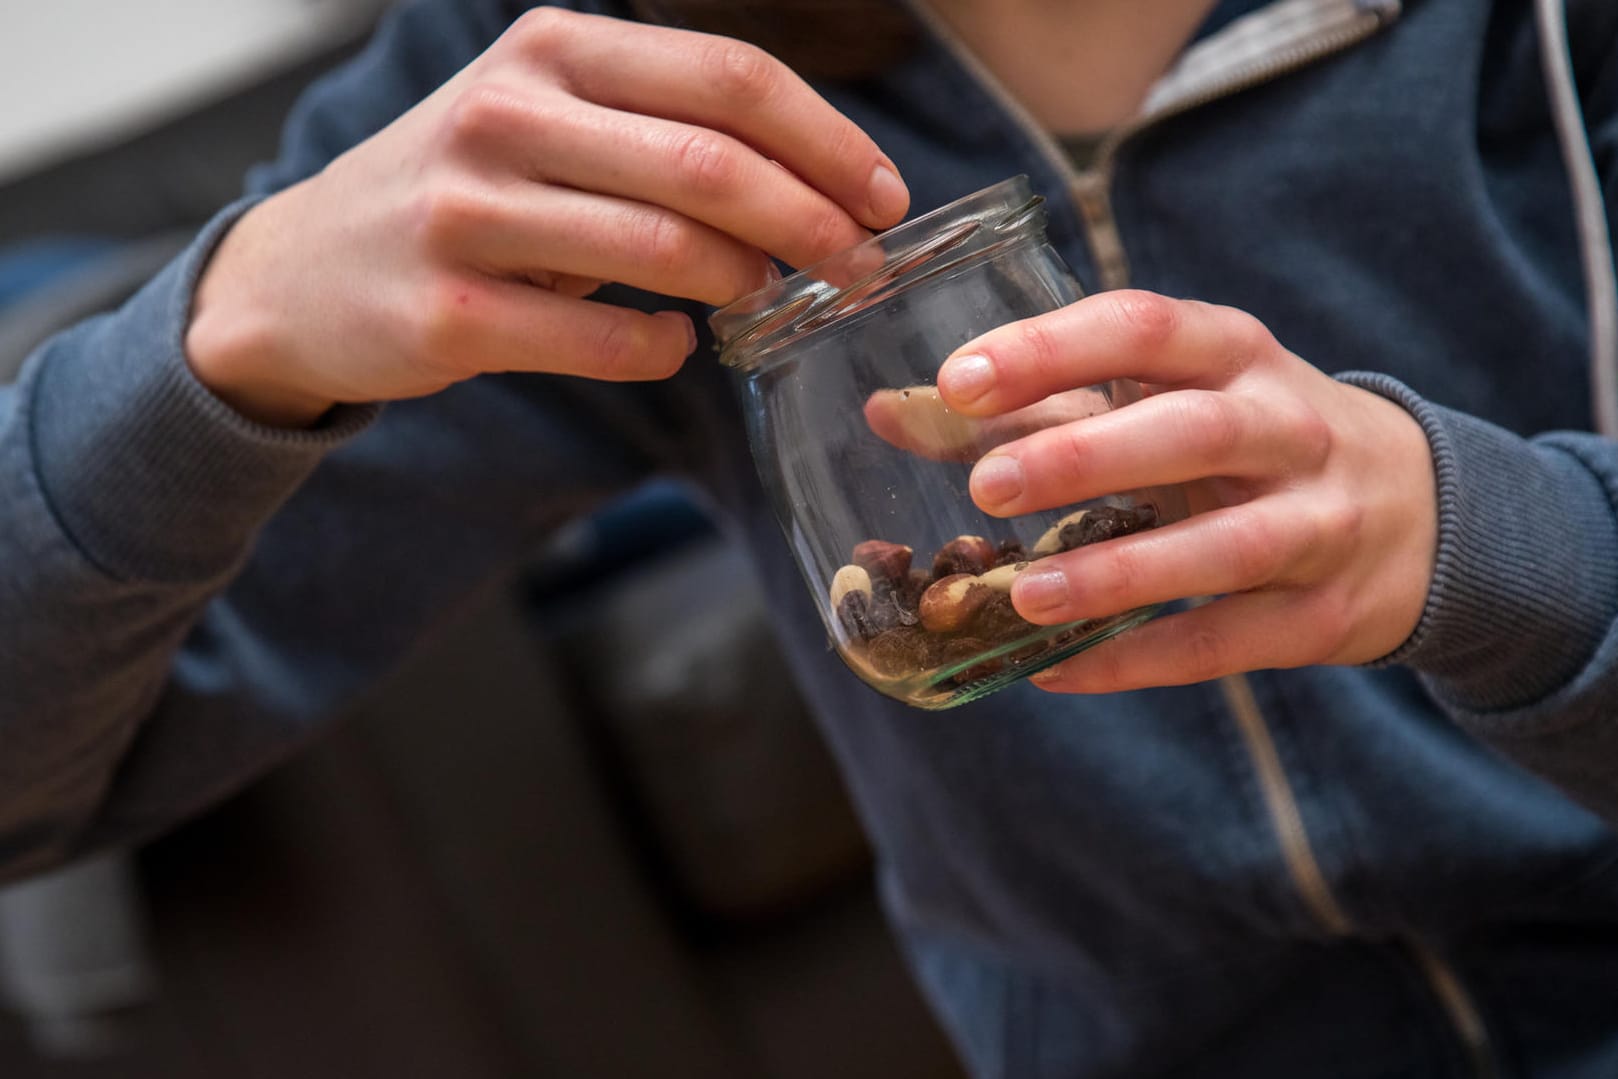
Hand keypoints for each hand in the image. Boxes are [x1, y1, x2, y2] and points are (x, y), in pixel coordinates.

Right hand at [186, 9, 909, 425]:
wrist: (306, 273)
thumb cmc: (464, 194)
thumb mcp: (545, 119)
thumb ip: (659, 127)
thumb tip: (817, 181)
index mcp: (551, 48)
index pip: (729, 77)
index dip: (826, 140)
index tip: (881, 196)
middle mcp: (508, 113)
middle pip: (713, 163)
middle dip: (813, 222)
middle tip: (861, 266)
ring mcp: (470, 209)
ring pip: (668, 248)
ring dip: (748, 284)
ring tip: (768, 299)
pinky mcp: (451, 308)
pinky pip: (604, 337)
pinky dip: (664, 348)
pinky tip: (674, 344)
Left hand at [935, 290, 1437, 691]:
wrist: (1422, 514)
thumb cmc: (1251, 442)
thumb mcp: (1169, 401)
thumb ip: (1040, 404)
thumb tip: (895, 412)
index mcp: (1236, 354)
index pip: (1144, 328)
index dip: (1051, 348)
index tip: (959, 378)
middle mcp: (1286, 427)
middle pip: (1190, 431)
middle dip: (1087, 455)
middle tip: (990, 482)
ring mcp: (1317, 523)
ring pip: (1220, 546)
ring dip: (1119, 572)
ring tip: (1026, 593)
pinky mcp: (1322, 615)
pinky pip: (1226, 642)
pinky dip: (1141, 660)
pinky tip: (1059, 671)